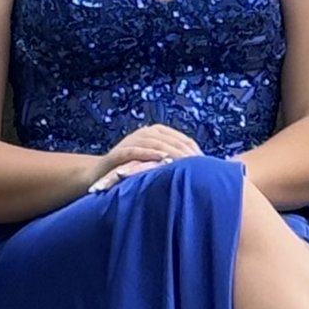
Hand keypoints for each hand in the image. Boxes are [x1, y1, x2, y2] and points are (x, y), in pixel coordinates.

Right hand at [87, 123, 202, 192]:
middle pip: (173, 141)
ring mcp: (132, 140)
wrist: (100, 175)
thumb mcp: (157, 163)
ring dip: (172, 153)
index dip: (196, 152)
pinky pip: (136, 151)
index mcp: (158, 132)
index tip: (208, 167)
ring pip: (157, 144)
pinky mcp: (119, 152)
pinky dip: (149, 154)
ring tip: (185, 164)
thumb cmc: (134, 171)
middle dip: (187, 154)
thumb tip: (202, 171)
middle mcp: (146, 132)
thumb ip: (174, 162)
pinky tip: (162, 161)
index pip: (184, 140)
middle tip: (200, 168)